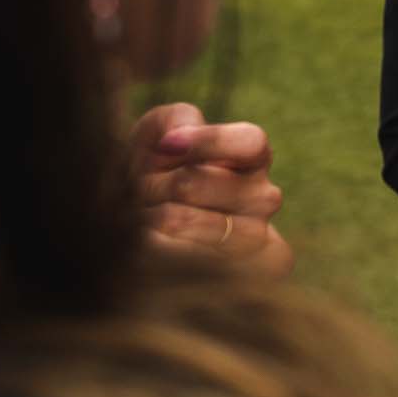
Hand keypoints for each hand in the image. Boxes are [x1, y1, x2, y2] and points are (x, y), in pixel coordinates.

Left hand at [131, 102, 292, 277]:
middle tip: (136, 191)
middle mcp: (262, 197)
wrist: (142, 237)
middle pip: (195, 182)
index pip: (250, 142)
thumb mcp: (160, 135)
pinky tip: (144, 245)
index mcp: (253, 159)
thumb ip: (174, 120)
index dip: (207, 141)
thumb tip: (178, 138)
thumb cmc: (156, 176)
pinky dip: (149, 249)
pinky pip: (178, 259)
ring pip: (180, 219)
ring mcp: (251, 239)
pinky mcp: (236, 276)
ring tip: (136, 218)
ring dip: (142, 216)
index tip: (166, 146)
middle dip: (151, 183)